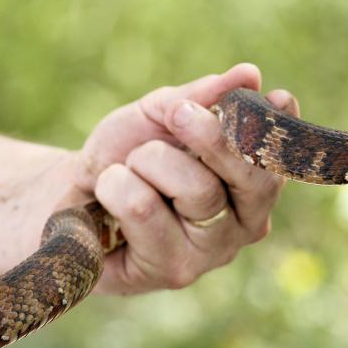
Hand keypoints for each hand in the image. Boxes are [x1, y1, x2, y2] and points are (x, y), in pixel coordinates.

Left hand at [64, 64, 299, 294]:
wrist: (71, 192)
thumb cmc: (123, 154)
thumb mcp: (159, 114)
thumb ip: (201, 97)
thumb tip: (249, 75)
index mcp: (251, 187)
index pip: (276, 160)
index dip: (274, 130)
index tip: (275, 98)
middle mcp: (244, 225)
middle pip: (250, 178)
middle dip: (208, 135)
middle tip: (176, 113)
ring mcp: (212, 254)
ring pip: (195, 188)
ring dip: (144, 162)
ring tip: (125, 171)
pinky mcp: (173, 272)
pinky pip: (144, 208)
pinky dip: (114, 187)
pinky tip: (107, 202)